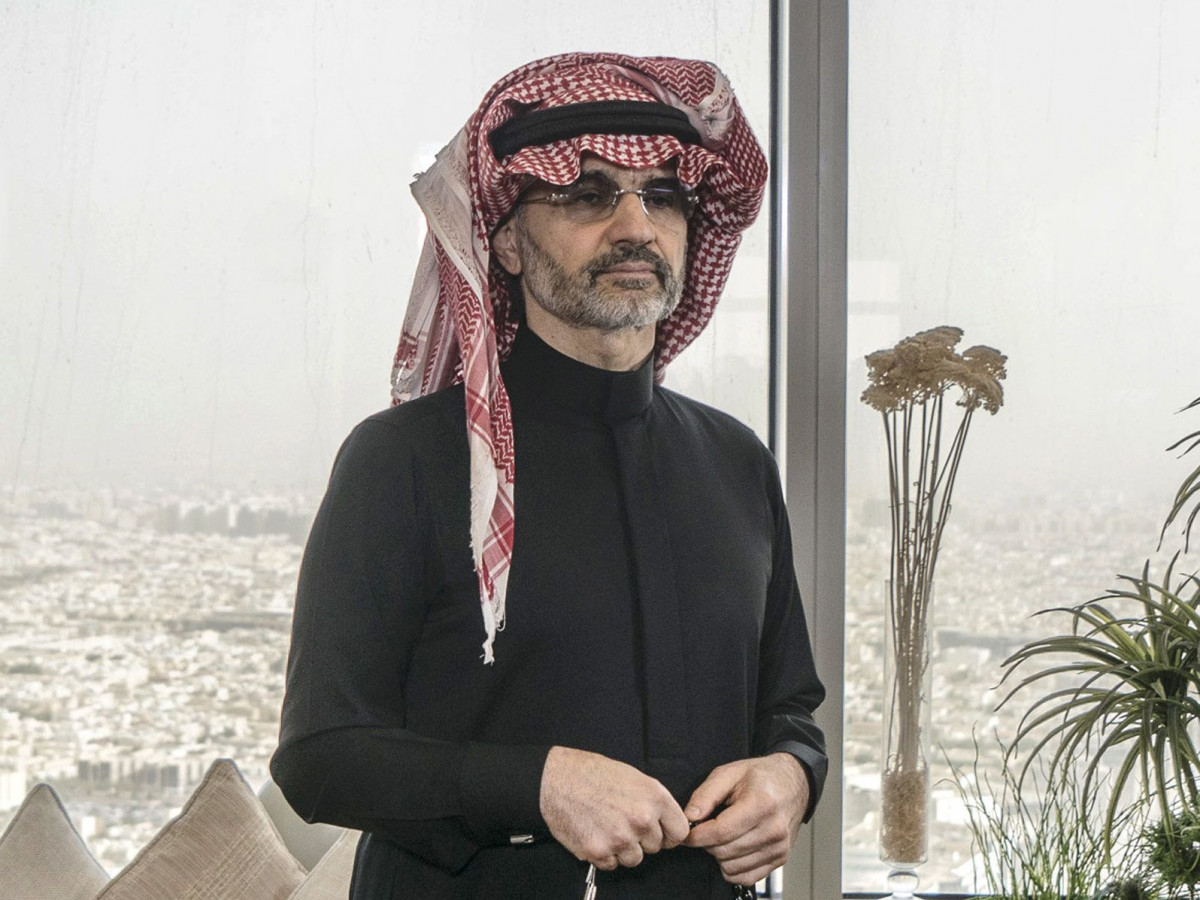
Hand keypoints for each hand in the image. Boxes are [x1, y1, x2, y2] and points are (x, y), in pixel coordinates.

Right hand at [539, 746, 690, 870]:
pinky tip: (595, 833)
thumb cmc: (592, 774)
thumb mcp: (633, 777)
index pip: (680, 832)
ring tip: (607, 827)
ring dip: (623, 849)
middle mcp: (641, 819)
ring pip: (634, 858)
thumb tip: (666, 822)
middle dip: (642, 838)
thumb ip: (653, 801)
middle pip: (655, 847)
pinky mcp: (599, 852)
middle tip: (622, 822)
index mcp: (654, 797)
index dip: (669, 834)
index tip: (661, 833)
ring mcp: (620, 838)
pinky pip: (612, 865)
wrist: (556, 779)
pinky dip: (604, 854)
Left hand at [682, 753, 810, 885]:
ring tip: (723, 835)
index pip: (720, 832)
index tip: (687, 832)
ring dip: (719, 855)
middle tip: (707, 828)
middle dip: (707, 843)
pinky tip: (732, 849)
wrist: (793, 783)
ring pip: (732, 867)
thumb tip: (689, 817)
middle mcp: (774, 829)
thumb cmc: (761, 777)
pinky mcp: (780, 859)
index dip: (696, 835)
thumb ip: (705, 795)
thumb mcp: (729, 773)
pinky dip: (732, 867)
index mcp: (761, 804)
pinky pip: (746, 877)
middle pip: (724, 851)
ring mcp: (779, 847)